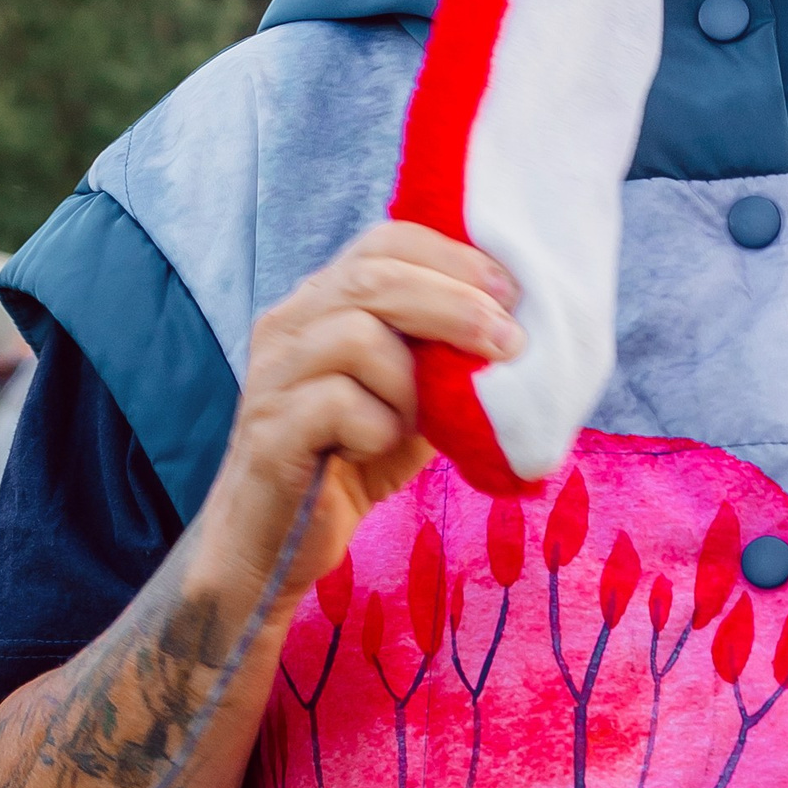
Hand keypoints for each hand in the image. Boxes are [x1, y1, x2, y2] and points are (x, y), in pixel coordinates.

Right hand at [194, 222, 521, 611]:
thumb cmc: (347, 464)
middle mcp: (289, 326)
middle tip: (506, 341)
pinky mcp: (270, 430)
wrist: (273, 545)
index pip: (384, 242)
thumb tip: (518, 335)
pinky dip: (379, 427)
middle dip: (453, 304)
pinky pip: (339, 404)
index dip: (453, 258)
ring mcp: (273, 376)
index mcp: (322, 304)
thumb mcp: (411, 402)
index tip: (510, 292)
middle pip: (372, 278)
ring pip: (357, 336)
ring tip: (418, 421)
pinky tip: (376, 450)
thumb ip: (443, 362)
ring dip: (412, 380)